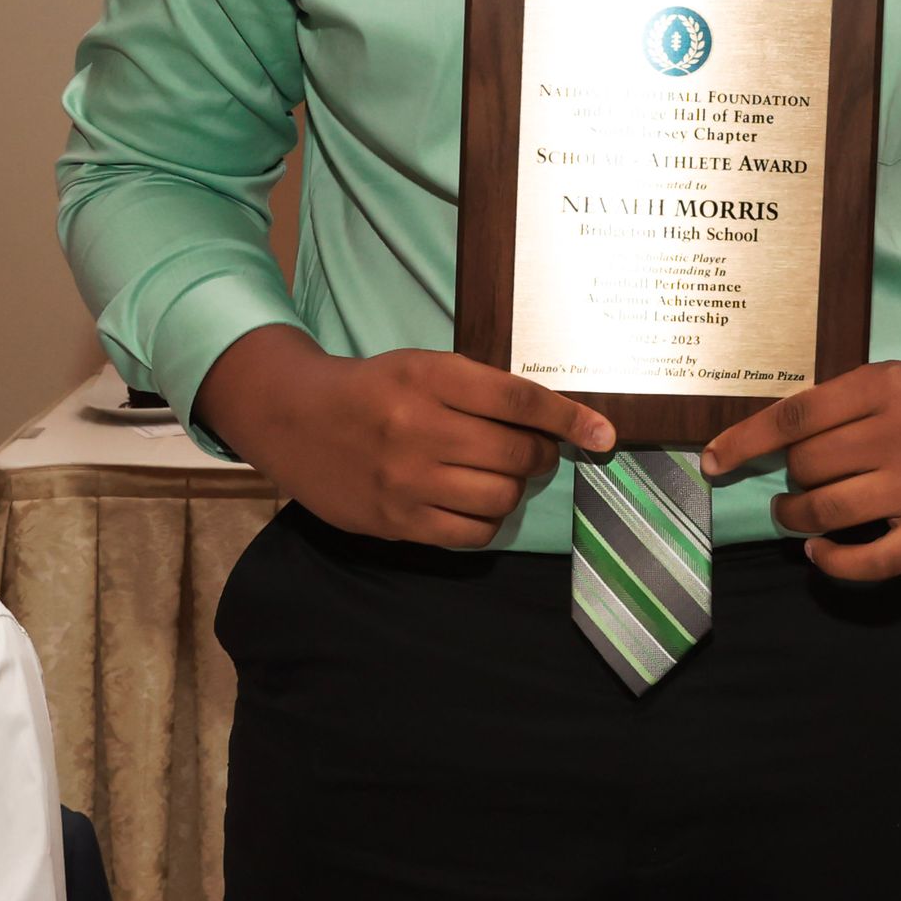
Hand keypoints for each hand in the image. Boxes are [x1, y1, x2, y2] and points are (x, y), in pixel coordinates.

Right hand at [193, 325, 613, 545]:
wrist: (296, 419)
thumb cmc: (374, 388)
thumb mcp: (424, 366)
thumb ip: (480, 389)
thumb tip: (553, 420)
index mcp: (430, 377)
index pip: (518, 400)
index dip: (569, 418)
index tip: (604, 434)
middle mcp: (419, 428)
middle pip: (516, 454)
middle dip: (540, 455)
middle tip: (534, 451)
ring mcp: (406, 480)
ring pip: (499, 498)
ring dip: (515, 489)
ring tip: (502, 476)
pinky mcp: (395, 521)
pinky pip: (470, 534)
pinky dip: (488, 521)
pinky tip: (477, 503)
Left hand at [700, 356, 900, 581]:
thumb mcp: (888, 382)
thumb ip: (835, 404)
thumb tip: (761, 439)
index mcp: (885, 386)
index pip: (796, 415)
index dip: (745, 440)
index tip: (711, 460)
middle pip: (807, 465)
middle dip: (789, 477)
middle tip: (797, 480)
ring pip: (827, 511)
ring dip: (797, 518)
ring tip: (796, 515)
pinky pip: (868, 561)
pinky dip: (832, 562)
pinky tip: (819, 552)